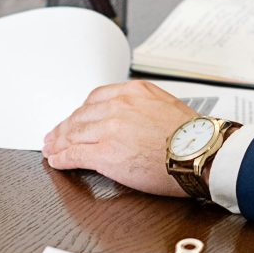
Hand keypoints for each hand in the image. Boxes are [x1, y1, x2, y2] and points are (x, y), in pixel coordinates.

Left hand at [43, 80, 200, 195]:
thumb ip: (144, 108)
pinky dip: (61, 157)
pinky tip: (56, 160)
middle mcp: (118, 106)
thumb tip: (134, 121)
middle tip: (55, 135)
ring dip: (59, 142)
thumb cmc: (193, 136)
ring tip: (52, 148)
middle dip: (65, 127)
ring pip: (73, 134)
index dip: (81, 112)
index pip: (96, 98)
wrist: (201, 153)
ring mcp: (110, 129)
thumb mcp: (166, 106)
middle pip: (81, 116)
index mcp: (133, 92)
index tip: (75, 118)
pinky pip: (74, 154)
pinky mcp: (105, 153)